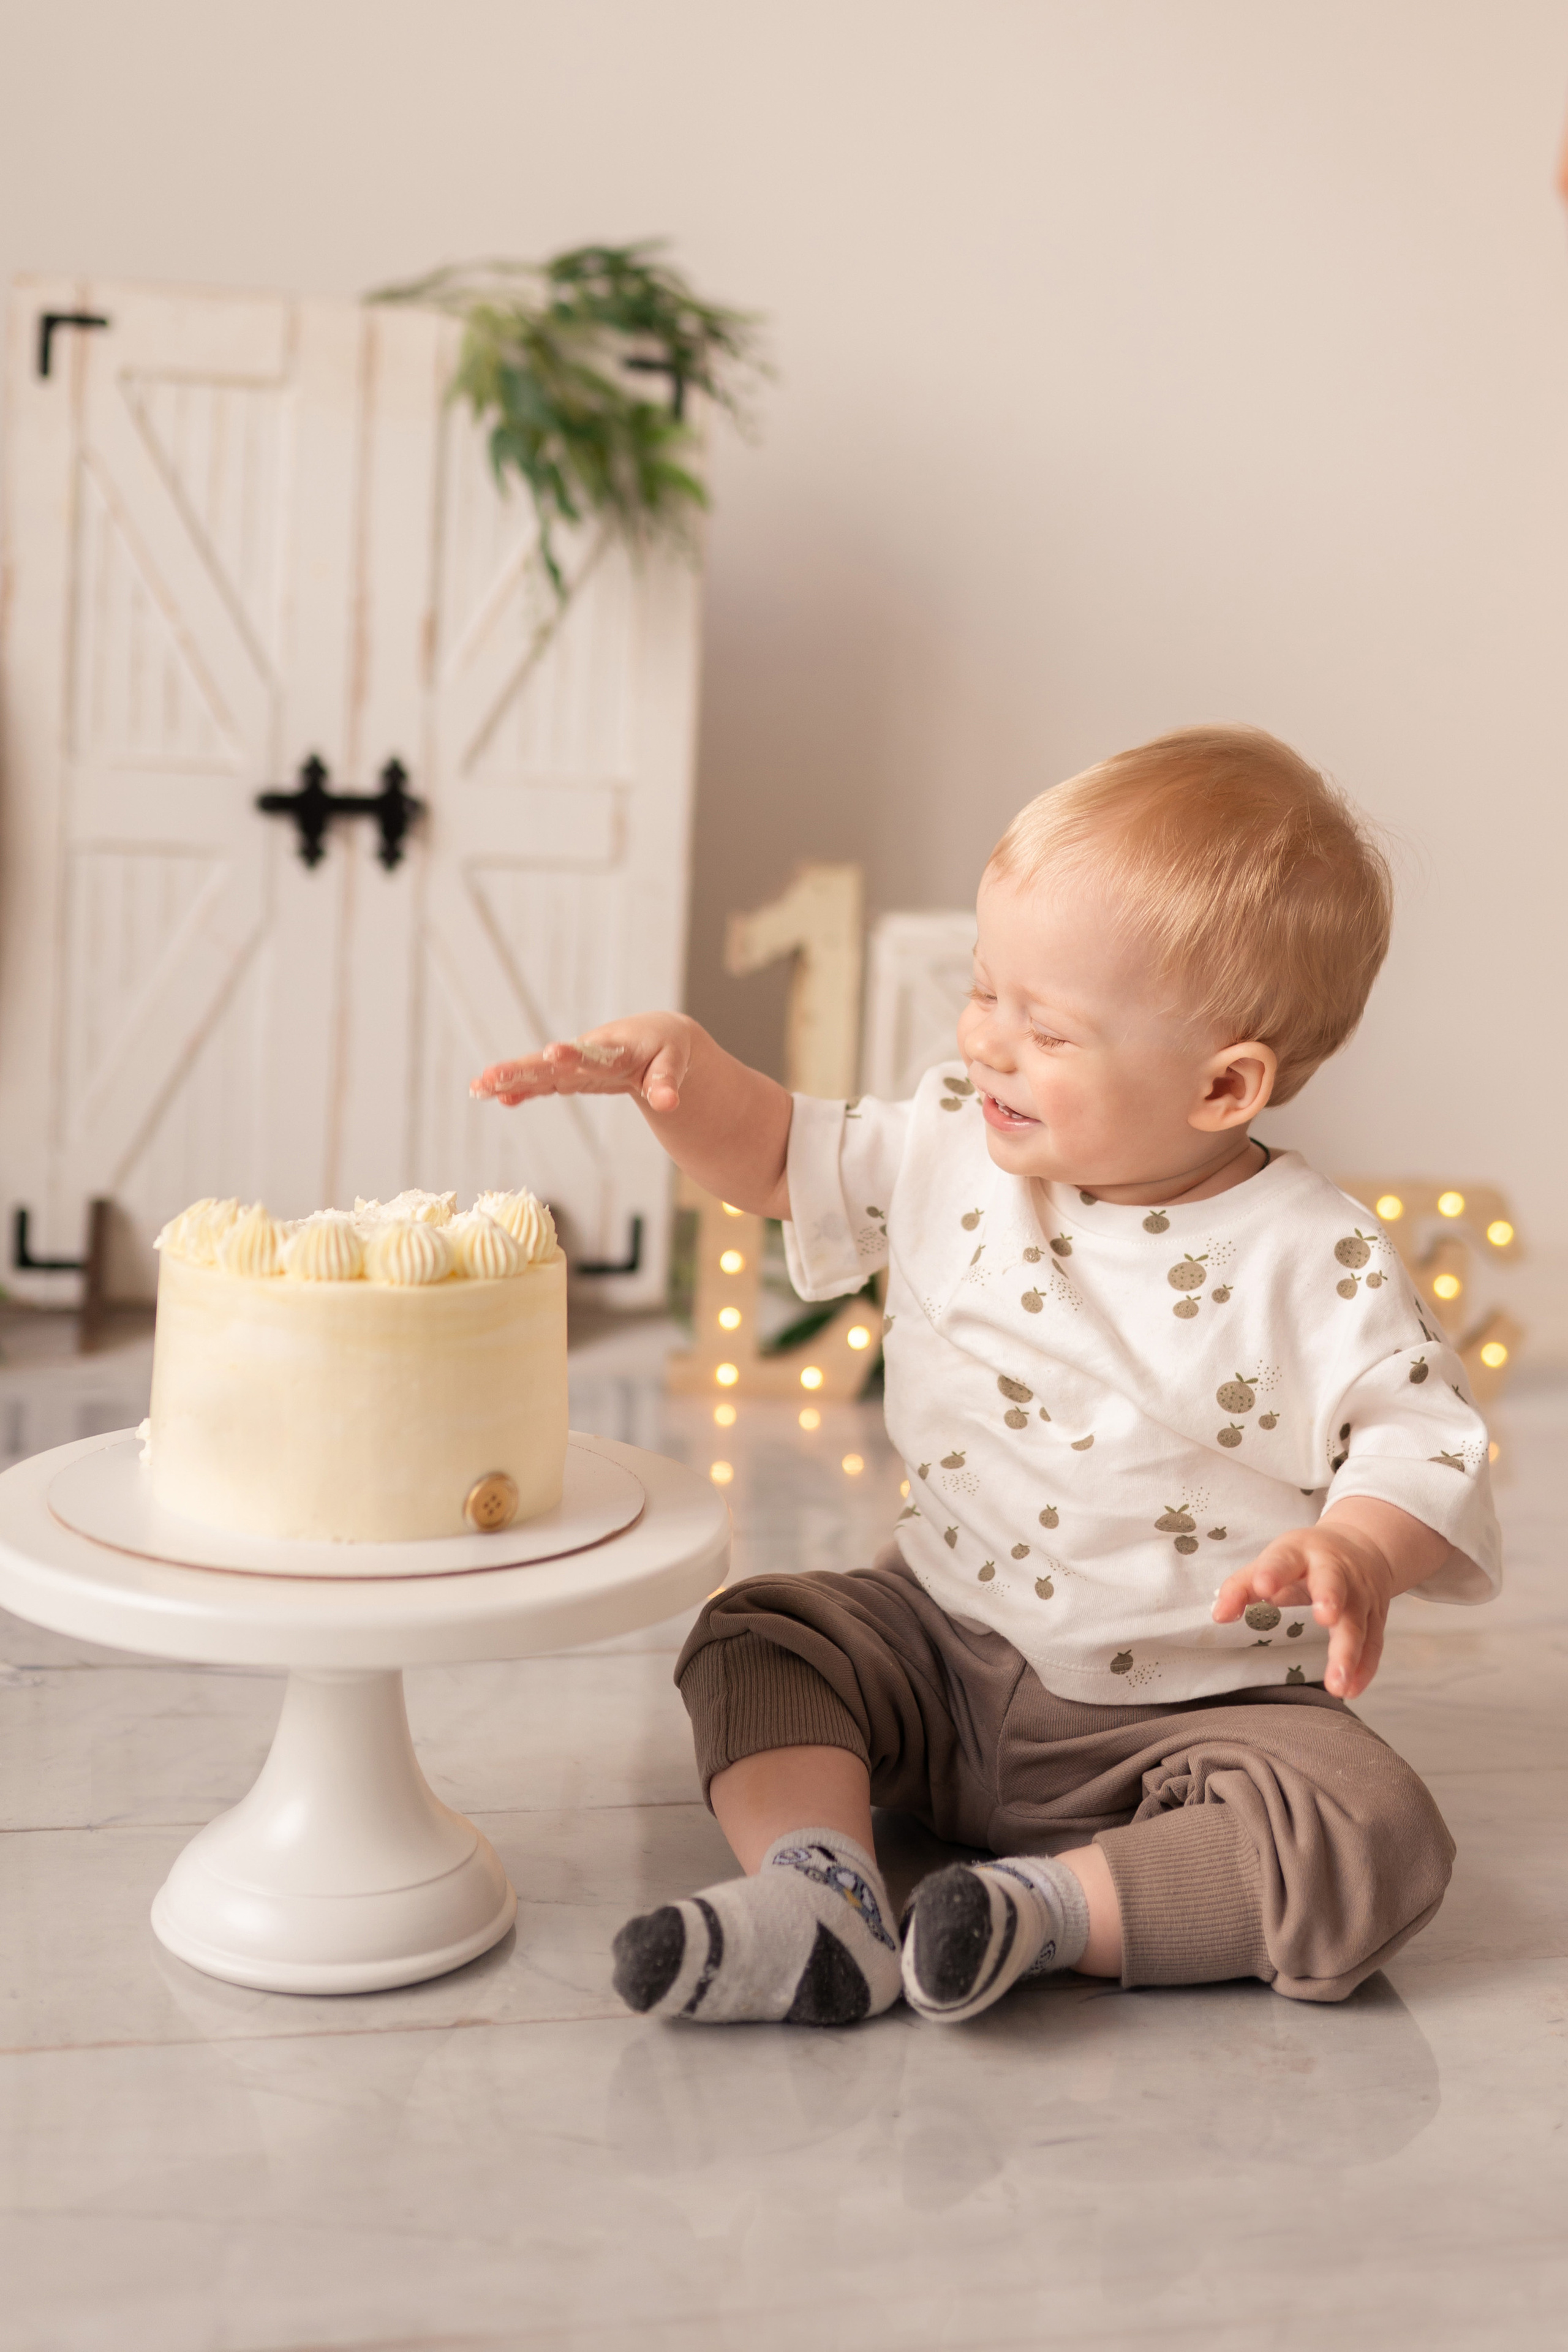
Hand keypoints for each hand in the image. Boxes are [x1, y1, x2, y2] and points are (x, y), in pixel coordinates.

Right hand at [471, 1015, 693, 1114]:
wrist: (657, 1035)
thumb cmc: (666, 1049)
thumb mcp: (673, 1063)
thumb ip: (665, 1083)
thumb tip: (668, 1104)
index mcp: (615, 1050)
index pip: (591, 1054)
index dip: (572, 1056)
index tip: (550, 1052)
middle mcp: (588, 1055)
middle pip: (552, 1065)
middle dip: (522, 1071)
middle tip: (490, 1077)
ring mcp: (575, 1065)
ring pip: (540, 1073)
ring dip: (511, 1080)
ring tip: (479, 1086)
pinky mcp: (571, 1075)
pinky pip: (543, 1084)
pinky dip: (522, 1091)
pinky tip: (497, 1098)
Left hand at [1211, 1519, 1399, 1700]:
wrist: (1363, 1545)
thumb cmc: (1306, 1559)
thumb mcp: (1274, 1560)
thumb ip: (1243, 1586)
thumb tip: (1219, 1616)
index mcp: (1301, 1552)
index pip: (1283, 1559)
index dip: (1273, 1572)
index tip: (1262, 1586)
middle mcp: (1335, 1570)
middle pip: (1333, 1584)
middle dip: (1330, 1598)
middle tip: (1324, 1615)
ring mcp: (1360, 1594)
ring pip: (1356, 1623)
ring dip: (1348, 1653)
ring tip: (1337, 1683)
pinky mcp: (1376, 1616)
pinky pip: (1373, 1644)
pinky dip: (1363, 1668)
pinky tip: (1351, 1689)